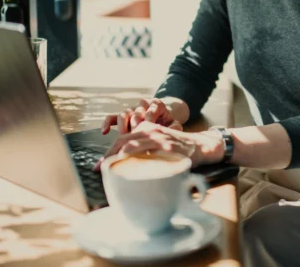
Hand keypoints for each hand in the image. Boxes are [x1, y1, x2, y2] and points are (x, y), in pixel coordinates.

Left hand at [93, 121, 223, 170]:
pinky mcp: (168, 147)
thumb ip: (143, 149)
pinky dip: (137, 160)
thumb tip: (124, 166)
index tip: (98, 166)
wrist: (201, 145)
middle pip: (123, 141)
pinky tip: (130, 168)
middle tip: (99, 169)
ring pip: (132, 145)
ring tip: (110, 169)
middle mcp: (150, 131)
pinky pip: (149, 154)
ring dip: (118, 158)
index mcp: (146, 129)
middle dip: (108, 155)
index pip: (121, 139)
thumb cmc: (178, 148)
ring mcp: (158, 138)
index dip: (107, 152)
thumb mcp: (159, 143)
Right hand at [101, 97, 182, 134]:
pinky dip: (107, 123)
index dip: (150, 114)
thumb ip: (175, 127)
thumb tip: (173, 131)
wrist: (162, 120)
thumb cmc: (168, 124)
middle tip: (136, 134)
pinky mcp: (123, 119)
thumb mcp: (174, 124)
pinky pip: (111, 118)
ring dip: (123, 126)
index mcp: (156, 104)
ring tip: (123, 137)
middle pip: (136, 112)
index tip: (151, 124)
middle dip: (135, 123)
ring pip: (124, 114)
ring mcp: (131, 111)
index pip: (152, 106)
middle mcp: (142, 106)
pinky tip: (104, 132)